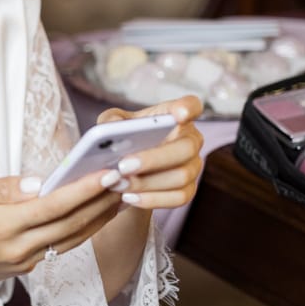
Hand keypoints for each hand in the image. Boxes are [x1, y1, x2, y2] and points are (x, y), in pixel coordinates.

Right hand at [0, 170, 123, 297]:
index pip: (54, 207)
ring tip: (122, 195)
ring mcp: (23, 262)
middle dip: (102, 201)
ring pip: (72, 239)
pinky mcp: (23, 268)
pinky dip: (81, 230)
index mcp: (2, 228)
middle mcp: (18, 249)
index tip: (109, 174)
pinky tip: (94, 215)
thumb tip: (39, 182)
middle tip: (128, 178)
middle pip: (72, 225)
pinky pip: (60, 247)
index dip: (84, 190)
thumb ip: (1, 189)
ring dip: (99, 218)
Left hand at [94, 95, 203, 210]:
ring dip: (147, 183)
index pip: (192, 106)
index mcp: (175, 117)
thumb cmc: (123, 138)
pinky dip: (152, 199)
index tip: (179, 114)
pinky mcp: (189, 189)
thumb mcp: (112, 125)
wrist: (126, 169)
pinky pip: (178, 197)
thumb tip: (111, 129)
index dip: (189, 108)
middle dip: (153, 159)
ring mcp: (193, 166)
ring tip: (119, 184)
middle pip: (186, 148)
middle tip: (123, 166)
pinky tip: (129, 197)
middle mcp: (191, 140)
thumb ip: (111, 122)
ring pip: (181, 176)